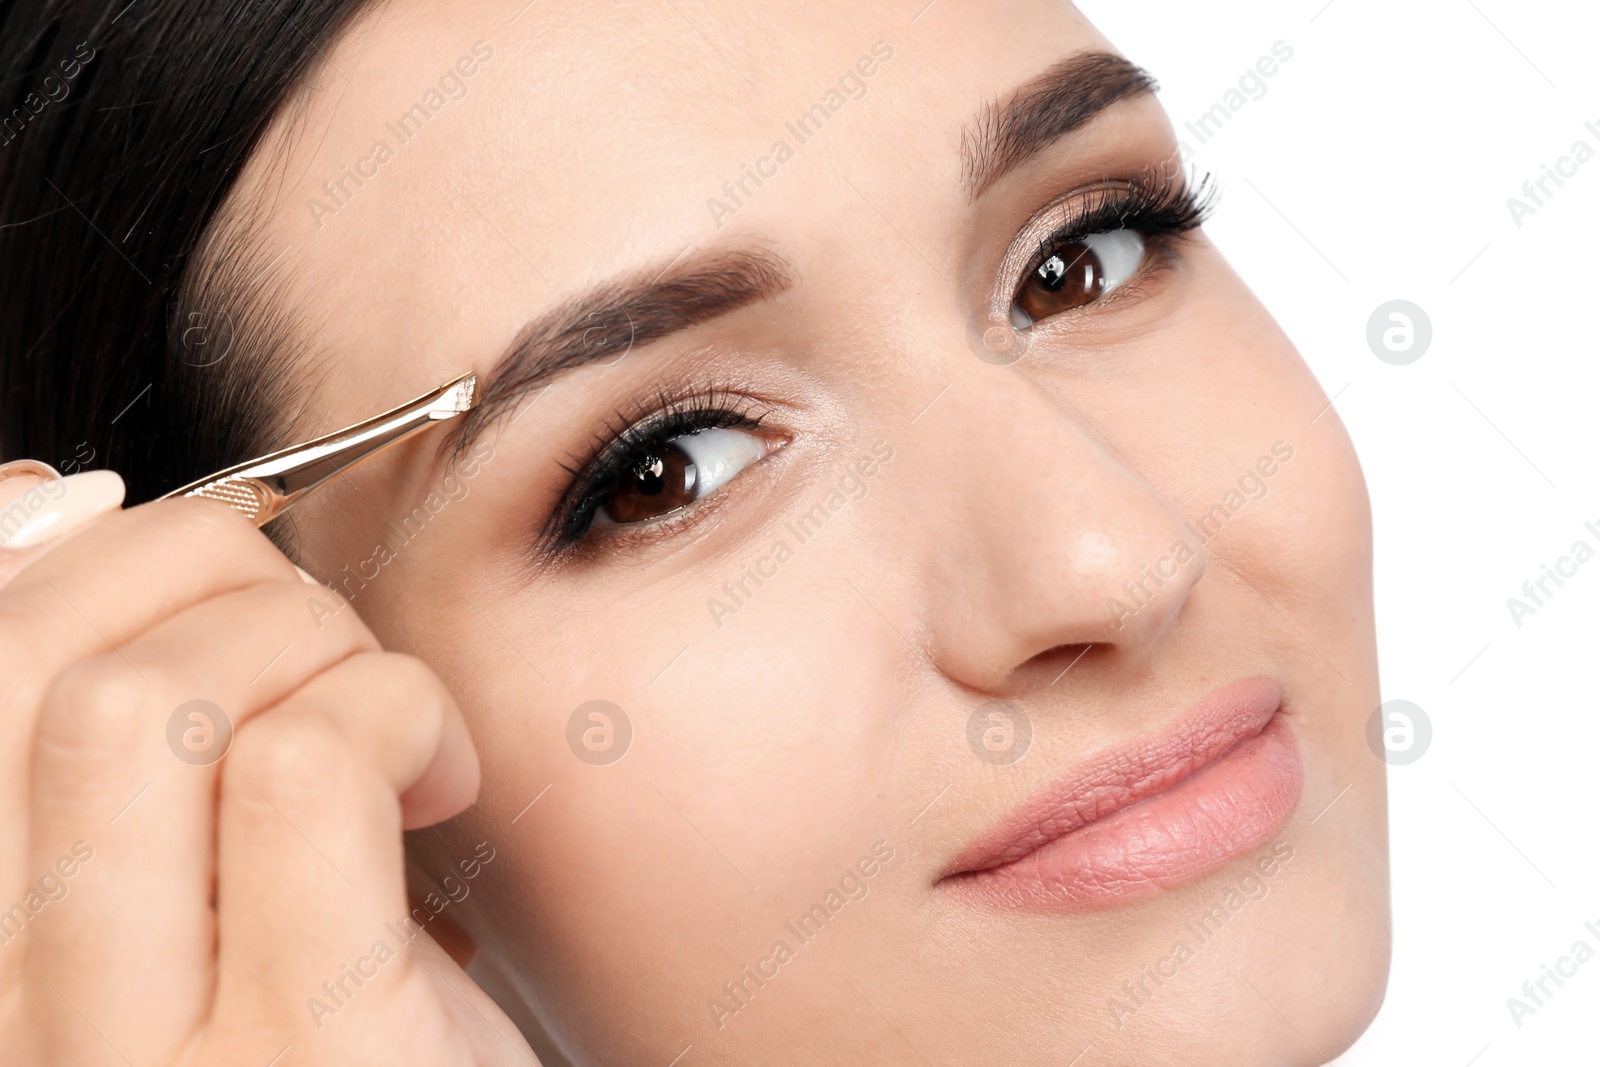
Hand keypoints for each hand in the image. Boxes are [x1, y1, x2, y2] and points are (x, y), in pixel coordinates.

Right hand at [0, 469, 538, 1065]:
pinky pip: (299, 765)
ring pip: (140, 697)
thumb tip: (46, 503)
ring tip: (389, 722)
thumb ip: (113, 761)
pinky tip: (445, 779)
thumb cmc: (345, 1048)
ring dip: (306, 642)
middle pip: (28, 660)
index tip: (170, 540)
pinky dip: (394, 709)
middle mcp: (5, 1024)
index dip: (47, 549)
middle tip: (322, 644)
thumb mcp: (195, 901)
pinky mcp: (305, 1062)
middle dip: (207, 572)